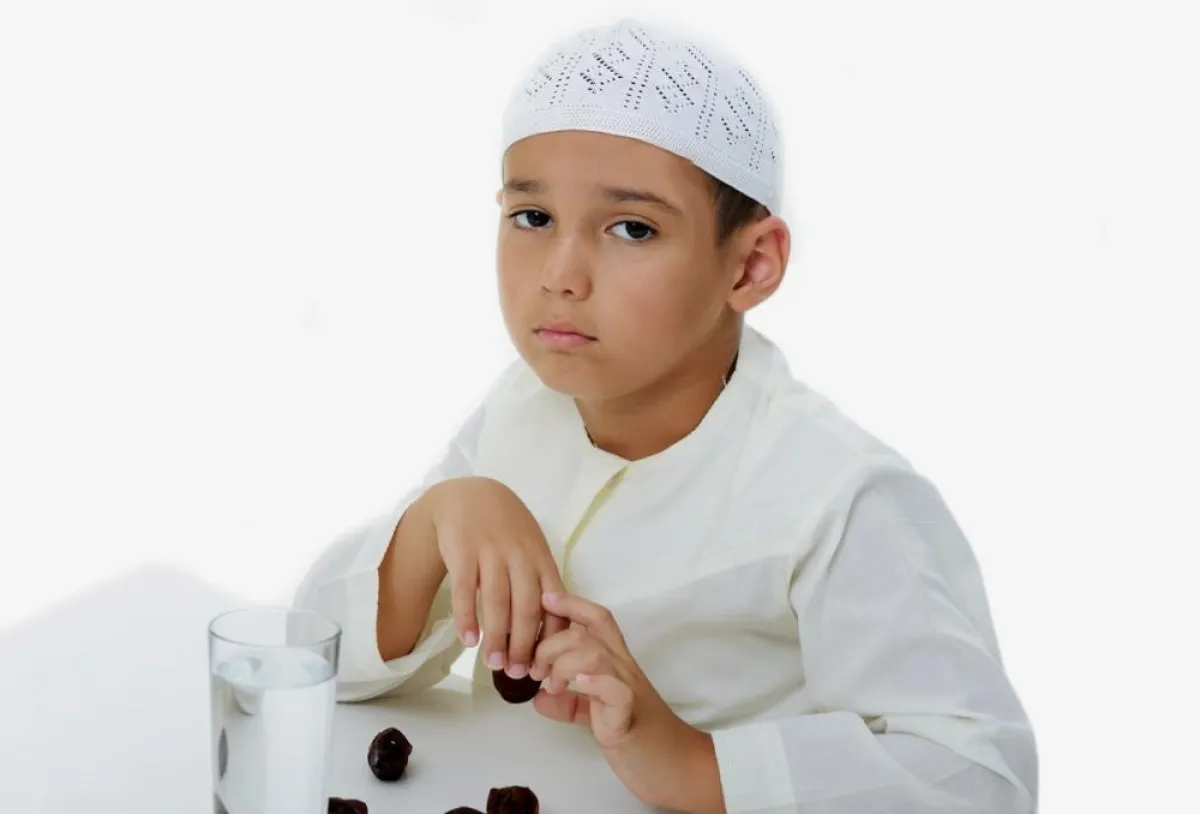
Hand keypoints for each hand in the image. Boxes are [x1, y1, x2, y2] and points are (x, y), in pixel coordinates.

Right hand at [424, 477, 568, 677]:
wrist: (469, 496)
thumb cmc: (507, 530)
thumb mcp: (532, 549)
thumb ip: (543, 584)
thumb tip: (553, 630)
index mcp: (541, 558)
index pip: (555, 602)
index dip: (553, 636)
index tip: (548, 663)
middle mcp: (519, 555)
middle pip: (527, 606)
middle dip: (525, 644)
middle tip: (519, 673)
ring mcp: (490, 553)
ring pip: (497, 602)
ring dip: (497, 637)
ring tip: (495, 664)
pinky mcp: (462, 552)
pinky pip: (465, 590)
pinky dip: (467, 617)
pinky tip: (469, 640)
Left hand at [529, 592, 725, 812]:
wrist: (677, 767)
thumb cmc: (640, 739)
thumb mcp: (597, 717)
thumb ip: (570, 704)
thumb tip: (538, 697)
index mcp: (616, 664)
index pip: (598, 620)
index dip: (572, 603)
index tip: (547, 598)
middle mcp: (623, 669)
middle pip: (586, 633)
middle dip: (551, 643)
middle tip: (535, 671)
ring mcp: (628, 690)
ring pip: (595, 653)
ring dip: (564, 664)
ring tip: (552, 685)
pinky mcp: (629, 716)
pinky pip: (614, 690)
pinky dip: (594, 683)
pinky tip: (578, 685)